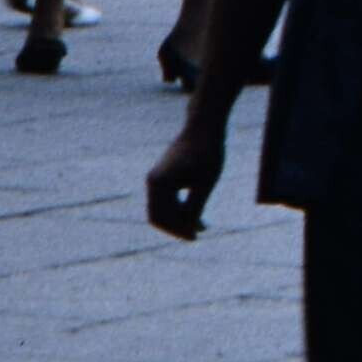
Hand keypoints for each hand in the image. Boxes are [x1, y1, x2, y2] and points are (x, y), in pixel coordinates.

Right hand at [144, 115, 229, 239]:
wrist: (204, 125)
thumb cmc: (207, 152)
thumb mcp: (205, 183)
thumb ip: (195, 207)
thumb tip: (189, 229)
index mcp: (159, 183)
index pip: (161, 217)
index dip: (177, 231)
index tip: (195, 236)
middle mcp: (153, 181)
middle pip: (159, 216)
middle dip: (177, 227)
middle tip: (198, 234)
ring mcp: (156, 178)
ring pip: (163, 208)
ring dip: (179, 219)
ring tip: (202, 226)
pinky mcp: (163, 176)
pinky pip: (167, 199)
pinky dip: (179, 208)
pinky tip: (197, 214)